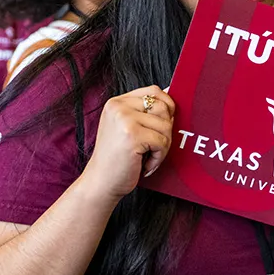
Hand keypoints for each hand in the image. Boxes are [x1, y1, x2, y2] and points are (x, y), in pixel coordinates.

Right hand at [74, 86, 173, 202]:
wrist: (100, 183)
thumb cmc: (117, 158)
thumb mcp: (127, 128)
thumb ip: (145, 112)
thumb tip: (172, 92)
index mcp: (117, 102)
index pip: (154, 91)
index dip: (167, 107)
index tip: (162, 125)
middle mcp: (118, 107)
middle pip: (164, 108)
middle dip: (165, 131)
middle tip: (152, 147)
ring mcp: (124, 119)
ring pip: (166, 126)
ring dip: (163, 146)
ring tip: (147, 156)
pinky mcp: (132, 135)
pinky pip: (163, 142)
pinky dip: (159, 157)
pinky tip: (144, 165)